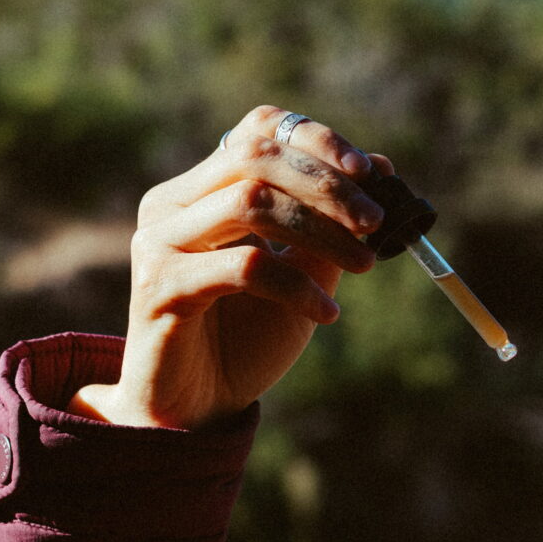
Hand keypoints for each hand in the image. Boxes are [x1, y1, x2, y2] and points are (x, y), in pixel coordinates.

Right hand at [72, 107, 390, 430]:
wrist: (195, 410)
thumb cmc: (244, 341)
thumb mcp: (301, 274)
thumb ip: (329, 225)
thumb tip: (382, 168)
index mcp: (200, 189)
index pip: (257, 131)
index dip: (317, 140)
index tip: (373, 171)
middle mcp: (171, 203)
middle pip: (255, 157)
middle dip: (327, 184)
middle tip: (376, 220)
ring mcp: (159, 241)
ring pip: (251, 203)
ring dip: (322, 232)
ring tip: (364, 265)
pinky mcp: (162, 286)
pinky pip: (246, 267)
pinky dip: (298, 286)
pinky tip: (327, 313)